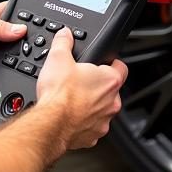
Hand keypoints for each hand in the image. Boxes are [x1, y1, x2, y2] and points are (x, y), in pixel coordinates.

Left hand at [0, 2, 26, 98]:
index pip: (14, 14)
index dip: (25, 16)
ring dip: (19, 59)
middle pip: (19, 38)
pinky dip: (11, 75)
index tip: (38, 20)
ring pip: (17, 58)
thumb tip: (20, 29)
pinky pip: (8, 75)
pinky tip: (13, 72)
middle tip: (27, 42)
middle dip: (24, 41)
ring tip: (21, 58)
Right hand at [34, 27, 127, 148]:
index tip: (102, 63)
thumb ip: (64, 42)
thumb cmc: (59, 94)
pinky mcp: (93, 136)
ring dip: (90, 106)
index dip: (111, 62)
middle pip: (110, 90)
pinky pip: (91, 127)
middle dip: (96, 86)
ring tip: (72, 100)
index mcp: (109, 80)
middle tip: (79, 82)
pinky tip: (69, 116)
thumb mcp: (58, 58)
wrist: (51, 123)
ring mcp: (104, 121)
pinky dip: (82, 123)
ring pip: (101, 110)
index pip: (121, 66)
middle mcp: (112, 102)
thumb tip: (65, 35)